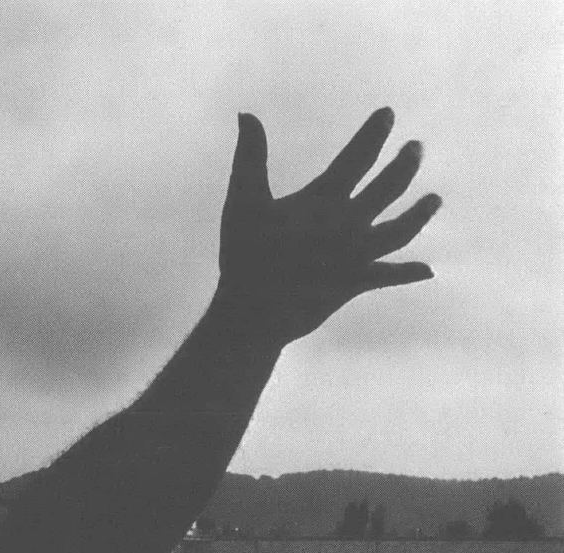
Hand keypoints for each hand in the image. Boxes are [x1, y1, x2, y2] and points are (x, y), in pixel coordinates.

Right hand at [219, 108, 440, 343]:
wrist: (255, 314)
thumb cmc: (245, 256)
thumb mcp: (242, 200)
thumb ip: (250, 155)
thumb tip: (246, 114)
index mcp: (323, 200)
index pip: (356, 158)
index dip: (374, 134)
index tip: (388, 115)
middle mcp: (348, 224)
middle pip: (388, 188)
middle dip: (404, 165)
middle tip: (416, 148)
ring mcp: (356, 256)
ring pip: (399, 230)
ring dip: (419, 214)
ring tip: (435, 199)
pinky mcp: (355, 284)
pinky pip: (388, 276)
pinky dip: (408, 273)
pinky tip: (428, 271)